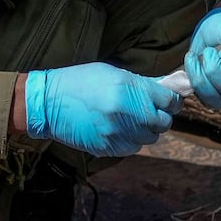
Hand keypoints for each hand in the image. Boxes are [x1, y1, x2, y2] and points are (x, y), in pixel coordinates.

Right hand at [24, 63, 181, 156]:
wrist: (48, 103)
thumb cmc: (80, 82)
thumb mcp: (113, 73)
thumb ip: (140, 84)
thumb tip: (165, 89)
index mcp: (129, 90)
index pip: (169, 101)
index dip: (172, 101)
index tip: (168, 101)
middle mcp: (127, 113)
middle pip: (163, 123)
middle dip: (160, 117)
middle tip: (151, 111)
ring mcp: (118, 133)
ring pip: (149, 138)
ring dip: (146, 130)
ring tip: (132, 120)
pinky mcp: (108, 148)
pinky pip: (133, 147)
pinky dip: (131, 140)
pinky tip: (119, 130)